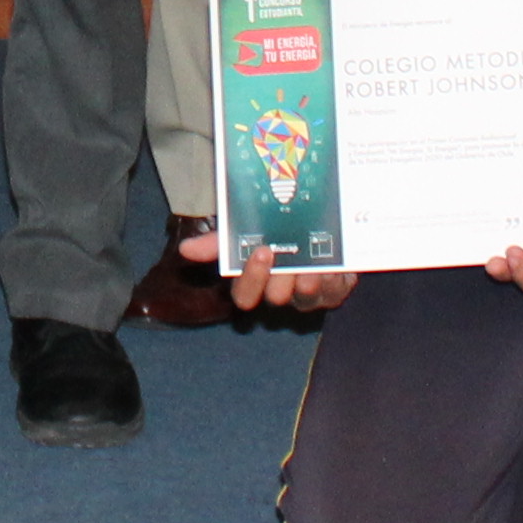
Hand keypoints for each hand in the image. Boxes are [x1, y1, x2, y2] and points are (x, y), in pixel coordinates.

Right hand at [180, 218, 355, 317]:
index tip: (262, 251)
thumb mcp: (245, 230)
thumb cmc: (274, 231)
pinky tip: (336, 265)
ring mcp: (308, 296)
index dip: (252, 279)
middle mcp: (280, 294)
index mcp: (255, 283)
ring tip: (316, 262)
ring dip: (310, 279)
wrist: (313, 224)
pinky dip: (337, 279)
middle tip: (291, 257)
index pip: (244, 296)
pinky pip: (335, 292)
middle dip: (283, 279)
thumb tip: (186, 249)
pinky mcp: (334, 292)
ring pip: (307, 298)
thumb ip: (219, 241)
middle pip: (276, 298)